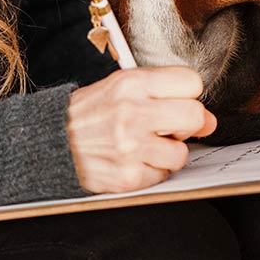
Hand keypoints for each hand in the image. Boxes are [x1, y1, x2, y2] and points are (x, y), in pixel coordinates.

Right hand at [66, 67, 216, 193]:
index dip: (188, 94)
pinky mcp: (127, 177)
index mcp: (132, 83)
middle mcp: (132, 113)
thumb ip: (165, 94)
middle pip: (195, 115)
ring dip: (169, 153)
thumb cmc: (91, 113)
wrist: (51, 143)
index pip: (191, 82)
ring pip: (182, 153)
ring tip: (147, 146)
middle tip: (170, 127)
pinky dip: (152, 172)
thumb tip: (208, 120)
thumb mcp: (121, 87)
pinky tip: (133, 161)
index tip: (176, 101)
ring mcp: (130, 147)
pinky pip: (162, 176)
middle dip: (188, 124)